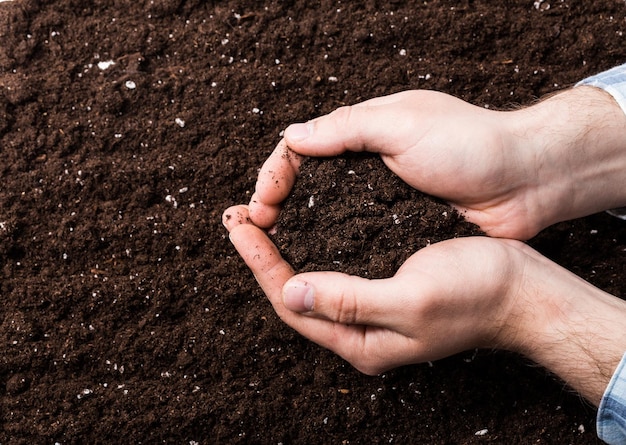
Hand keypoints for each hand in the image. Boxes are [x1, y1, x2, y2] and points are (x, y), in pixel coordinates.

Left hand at [222, 205, 625, 404]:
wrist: (520, 288)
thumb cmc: (475, 295)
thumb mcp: (411, 300)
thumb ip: (350, 300)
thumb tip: (290, 291)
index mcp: (361, 342)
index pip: (293, 306)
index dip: (261, 267)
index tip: (240, 227)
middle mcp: (359, 329)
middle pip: (294, 293)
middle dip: (262, 255)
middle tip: (237, 217)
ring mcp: (370, 307)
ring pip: (311, 276)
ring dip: (282, 245)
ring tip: (258, 214)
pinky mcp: (382, 283)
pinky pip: (334, 263)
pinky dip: (311, 239)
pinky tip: (302, 219)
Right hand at [249, 88, 625, 239]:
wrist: (525, 182)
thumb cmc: (470, 145)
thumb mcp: (403, 122)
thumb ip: (346, 127)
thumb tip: (292, 136)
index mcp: (364, 132)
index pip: (303, 148)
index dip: (276, 174)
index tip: (261, 203)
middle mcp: (368, 165)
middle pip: (307, 182)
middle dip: (276, 202)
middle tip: (254, 228)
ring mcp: (381, 198)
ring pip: (326, 211)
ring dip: (296, 226)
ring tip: (272, 246)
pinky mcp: (397, 225)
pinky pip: (354, 234)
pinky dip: (330, 243)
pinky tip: (313, 259)